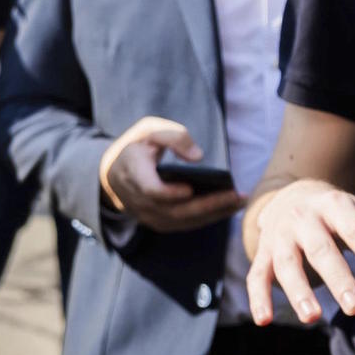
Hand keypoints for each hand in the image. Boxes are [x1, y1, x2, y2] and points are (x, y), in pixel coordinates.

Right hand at [98, 116, 247, 234]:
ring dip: (213, 214)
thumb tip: (198, 157)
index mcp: (133, 173)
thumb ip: (173, 136)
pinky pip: (184, 225)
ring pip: (182, 221)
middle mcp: (138, 200)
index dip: (169, 193)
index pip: (150, 190)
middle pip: (174, 211)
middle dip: (208, 205)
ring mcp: (147, 215)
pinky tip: (228, 209)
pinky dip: (207, 218)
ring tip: (240, 202)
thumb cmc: (138, 146)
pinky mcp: (158, 222)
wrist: (115, 173)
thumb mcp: (150, 129)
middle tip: (236, 196)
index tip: (190, 188)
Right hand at [247, 176, 354, 325]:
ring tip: (312, 318)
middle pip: (321, 249)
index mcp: (336, 206)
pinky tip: (264, 320)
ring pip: (286, 264)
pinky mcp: (263, 253)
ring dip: (298, 291)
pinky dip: (258, 298)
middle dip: (338, 278)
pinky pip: (257, 275)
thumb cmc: (340, 216)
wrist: (290, 195)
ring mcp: (280, 236)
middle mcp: (304, 218)